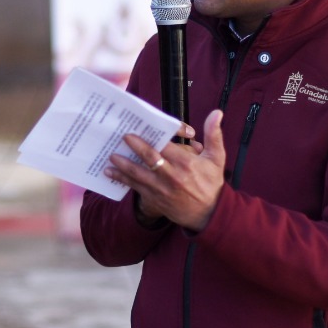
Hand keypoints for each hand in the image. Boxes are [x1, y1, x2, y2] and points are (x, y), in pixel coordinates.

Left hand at [106, 110, 226, 232]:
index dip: (152, 137)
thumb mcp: (216, 158)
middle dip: (135, 147)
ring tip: (111, 156)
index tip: (141, 129)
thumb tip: (216, 113)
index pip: (166, 146)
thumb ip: (213, 135)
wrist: (209, 214)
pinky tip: (110, 173)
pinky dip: (122, 180)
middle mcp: (172, 176)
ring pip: (138, 175)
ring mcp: (162, 189)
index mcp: (186, 163)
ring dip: (123, 165)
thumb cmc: (211, 184)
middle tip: (123, 137)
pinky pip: (135, 188)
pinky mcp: (155, 199)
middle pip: (150, 159)